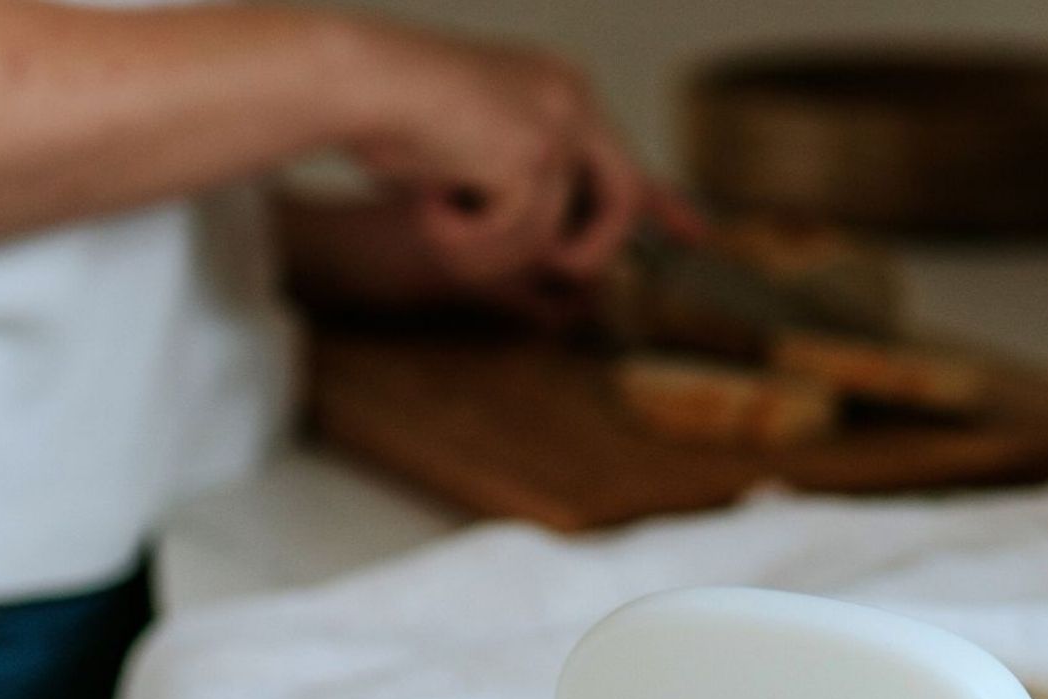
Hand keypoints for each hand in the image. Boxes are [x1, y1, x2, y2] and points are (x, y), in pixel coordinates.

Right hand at [349, 31, 693, 289]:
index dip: (663, 201)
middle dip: (592, 251)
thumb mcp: (472, 148)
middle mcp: (571, 98)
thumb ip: (523, 184)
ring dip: (489, 253)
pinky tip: (434, 206)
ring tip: (440, 219)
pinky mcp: (535, 153)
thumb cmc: (390, 113)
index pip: (627, 158)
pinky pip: (518, 239)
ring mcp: (557, 123)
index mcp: (559, 89)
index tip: (695, 232)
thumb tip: (556, 244)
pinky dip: (468, 242)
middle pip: (622, 202)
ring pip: (550, 239)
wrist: (351, 78)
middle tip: (557, 271)